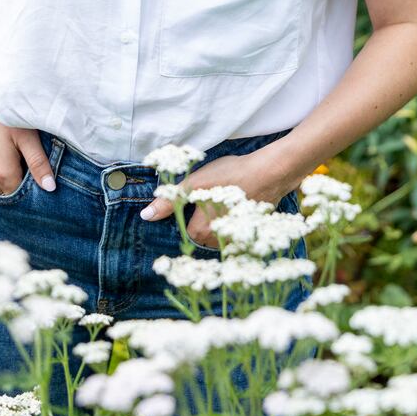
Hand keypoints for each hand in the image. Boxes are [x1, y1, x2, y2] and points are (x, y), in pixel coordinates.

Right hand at [0, 107, 55, 194]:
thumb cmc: (2, 118)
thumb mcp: (27, 138)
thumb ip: (38, 164)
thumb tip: (51, 188)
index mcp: (4, 176)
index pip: (25, 196)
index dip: (37, 187)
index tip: (45, 174)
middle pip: (14, 193)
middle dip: (26, 184)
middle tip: (36, 164)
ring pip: (3, 187)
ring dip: (14, 179)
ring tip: (23, 159)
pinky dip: (4, 175)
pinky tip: (11, 157)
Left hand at [141, 150, 293, 248]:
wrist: (271, 173)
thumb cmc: (231, 176)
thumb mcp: (196, 182)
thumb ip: (171, 200)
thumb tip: (145, 216)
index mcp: (203, 231)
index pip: (188, 229)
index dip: (193, 212)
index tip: (201, 198)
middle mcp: (220, 241)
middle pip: (204, 234)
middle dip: (206, 218)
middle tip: (216, 196)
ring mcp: (238, 239)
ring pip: (221, 235)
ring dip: (222, 221)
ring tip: (229, 199)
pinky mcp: (252, 233)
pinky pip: (238, 234)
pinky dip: (237, 222)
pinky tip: (243, 204)